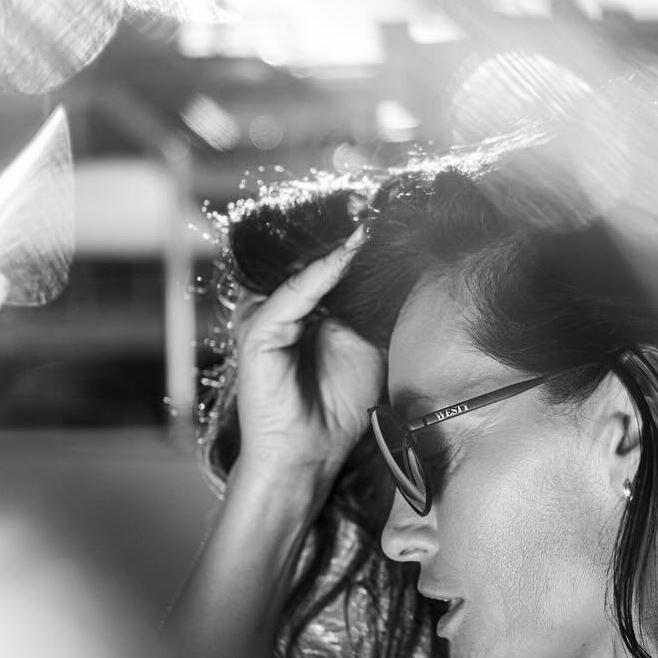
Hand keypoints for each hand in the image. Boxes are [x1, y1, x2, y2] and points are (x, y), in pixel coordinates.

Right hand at [232, 226, 383, 482]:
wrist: (310, 454)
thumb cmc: (336, 407)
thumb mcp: (367, 345)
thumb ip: (372, 308)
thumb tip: (398, 268)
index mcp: (302, 307)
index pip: (324, 260)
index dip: (352, 237)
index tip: (385, 211)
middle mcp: (279, 306)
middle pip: (307, 256)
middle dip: (341, 230)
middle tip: (376, 202)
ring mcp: (264, 317)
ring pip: (300, 268)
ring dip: (333, 244)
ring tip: (366, 218)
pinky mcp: (258, 333)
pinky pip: (293, 294)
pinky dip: (321, 272)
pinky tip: (347, 253)